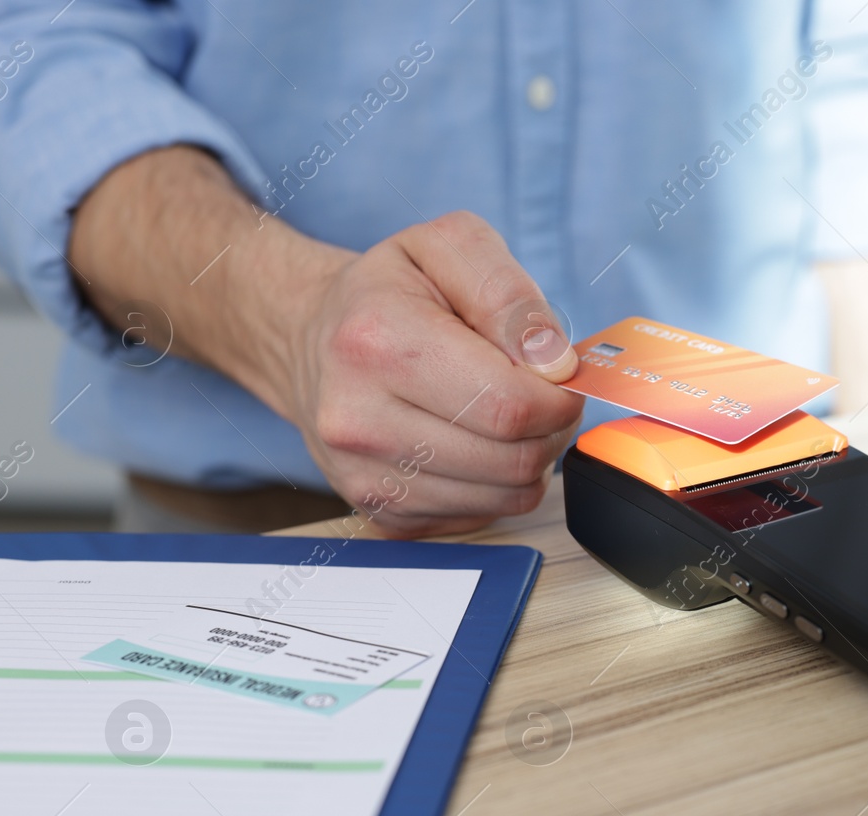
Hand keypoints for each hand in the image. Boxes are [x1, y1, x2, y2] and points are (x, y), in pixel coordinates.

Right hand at [275, 212, 582, 536]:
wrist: (309, 339)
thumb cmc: (385, 292)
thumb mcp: (447, 247)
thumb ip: (508, 293)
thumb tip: (554, 361)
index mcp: (377, 341)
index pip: (510, 404)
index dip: (558, 395)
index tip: (558, 374)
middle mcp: (358, 419)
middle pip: (512, 459)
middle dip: (551, 428)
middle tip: (542, 395)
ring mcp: (364, 477)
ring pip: (505, 497)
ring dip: (529, 459)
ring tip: (507, 415)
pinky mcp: (381, 514)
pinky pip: (480, 517)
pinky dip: (496, 485)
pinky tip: (474, 443)